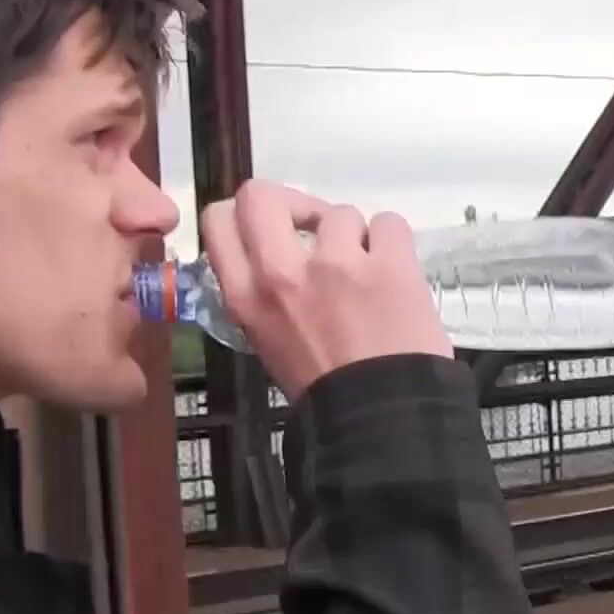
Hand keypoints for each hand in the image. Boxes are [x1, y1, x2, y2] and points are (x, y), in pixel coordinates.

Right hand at [199, 181, 451, 398]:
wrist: (381, 418)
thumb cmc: (324, 389)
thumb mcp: (270, 341)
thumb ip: (266, 295)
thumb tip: (281, 256)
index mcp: (246, 297)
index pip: (219, 220)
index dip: (246, 215)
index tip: (272, 228)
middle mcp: (281, 272)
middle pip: (262, 194)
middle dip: (292, 204)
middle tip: (314, 229)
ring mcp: (336, 264)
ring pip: (339, 212)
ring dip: (355, 238)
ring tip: (368, 276)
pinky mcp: (388, 264)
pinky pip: (387, 223)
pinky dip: (393, 245)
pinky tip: (395, 275)